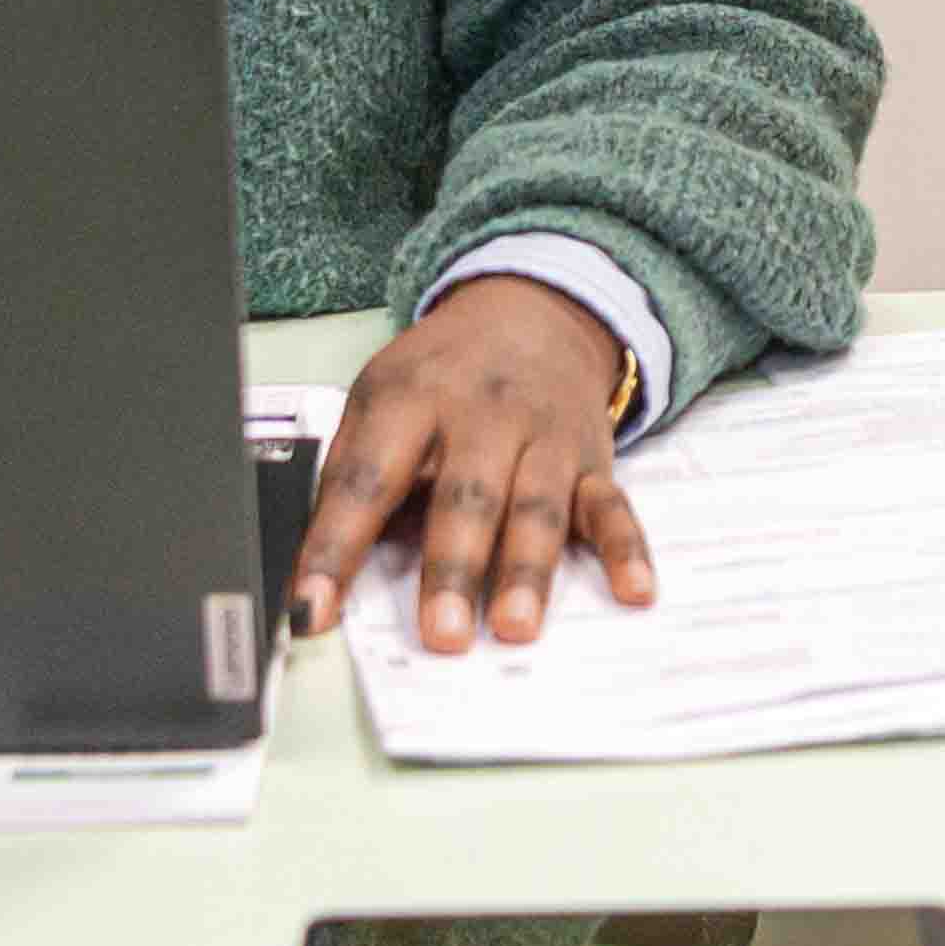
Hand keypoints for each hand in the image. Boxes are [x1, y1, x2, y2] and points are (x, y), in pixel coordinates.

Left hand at [288, 274, 652, 652]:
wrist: (530, 311)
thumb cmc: (441, 373)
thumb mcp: (378, 396)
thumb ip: (351, 475)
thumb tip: (317, 570)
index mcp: (411, 398)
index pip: (366, 480)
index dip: (334, 547)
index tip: (310, 610)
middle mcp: (481, 414)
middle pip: (466, 496)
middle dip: (452, 568)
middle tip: (440, 634)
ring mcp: (542, 437)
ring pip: (537, 507)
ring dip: (526, 571)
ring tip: (514, 627)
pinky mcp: (590, 460)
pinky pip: (612, 506)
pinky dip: (626, 549)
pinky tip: (634, 590)